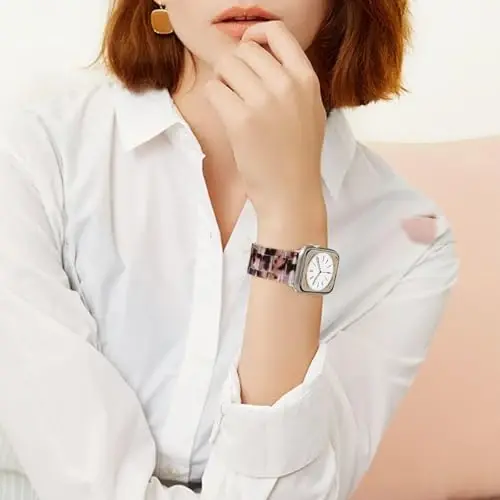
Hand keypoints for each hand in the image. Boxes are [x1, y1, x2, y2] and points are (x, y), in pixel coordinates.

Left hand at [204, 21, 326, 219]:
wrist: (292, 193)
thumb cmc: (298, 157)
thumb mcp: (310, 110)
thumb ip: (292, 80)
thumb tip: (259, 54)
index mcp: (306, 79)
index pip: (277, 33)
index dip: (256, 36)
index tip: (247, 50)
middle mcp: (287, 85)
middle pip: (244, 50)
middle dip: (234, 67)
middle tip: (237, 92)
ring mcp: (264, 102)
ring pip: (226, 66)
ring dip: (222, 82)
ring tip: (232, 104)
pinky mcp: (241, 121)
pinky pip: (213, 89)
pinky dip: (214, 100)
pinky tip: (226, 116)